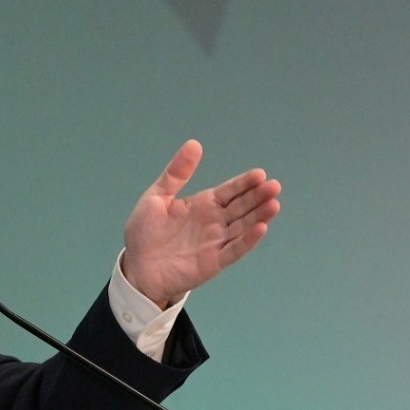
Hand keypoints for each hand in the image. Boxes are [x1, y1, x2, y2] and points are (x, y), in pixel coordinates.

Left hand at [121, 140, 280, 307]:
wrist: (135, 266)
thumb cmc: (144, 232)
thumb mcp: (156, 197)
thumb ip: (176, 173)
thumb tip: (194, 143)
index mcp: (203, 204)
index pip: (230, 191)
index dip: (245, 183)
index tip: (260, 174)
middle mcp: (214, 222)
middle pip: (242, 207)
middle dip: (258, 196)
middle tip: (274, 186)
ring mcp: (216, 242)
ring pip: (243, 227)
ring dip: (259, 216)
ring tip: (274, 204)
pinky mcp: (213, 262)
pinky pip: (234, 250)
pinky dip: (248, 241)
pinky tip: (261, 228)